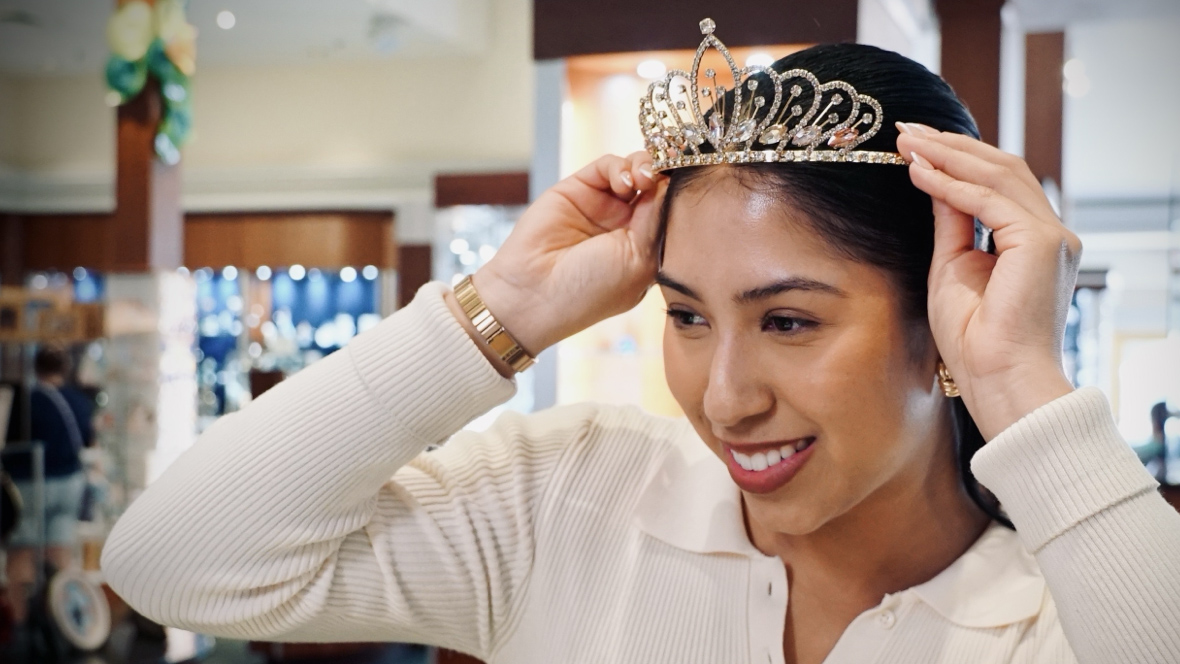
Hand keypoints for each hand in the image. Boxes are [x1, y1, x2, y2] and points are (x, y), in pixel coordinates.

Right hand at [471, 152, 663, 356]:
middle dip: (666, 176)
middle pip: (656, 187)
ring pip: (635, 170)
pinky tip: (624, 180)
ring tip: (644, 177)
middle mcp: (626, 226)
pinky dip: (620, 166)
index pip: (671, 213)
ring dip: (645, 167)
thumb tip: (671, 182)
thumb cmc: (590, 291)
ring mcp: (602, 206)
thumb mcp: (638, 261)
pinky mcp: (579, 189)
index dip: (682, 196)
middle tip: (669, 173)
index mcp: (645, 250)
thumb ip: (656, 220)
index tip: (695, 185)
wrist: (535, 293)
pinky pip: (607, 166)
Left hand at [897, 123, 1077, 439]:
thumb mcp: (952, 268)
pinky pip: (989, 202)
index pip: (997, 183)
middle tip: (906, 130)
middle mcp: (1051, 233)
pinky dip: (951, 184)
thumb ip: (952, 224)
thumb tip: (934, 183)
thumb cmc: (973, 340)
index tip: (914, 145)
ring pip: (997, 175)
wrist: (997, 378)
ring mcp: (1051, 236)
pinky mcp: (1041, 243)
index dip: (955, 159)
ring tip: (907, 142)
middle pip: (1001, 169)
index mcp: (1033, 242)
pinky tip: (920, 172)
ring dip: (947, 156)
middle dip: (950, 146)